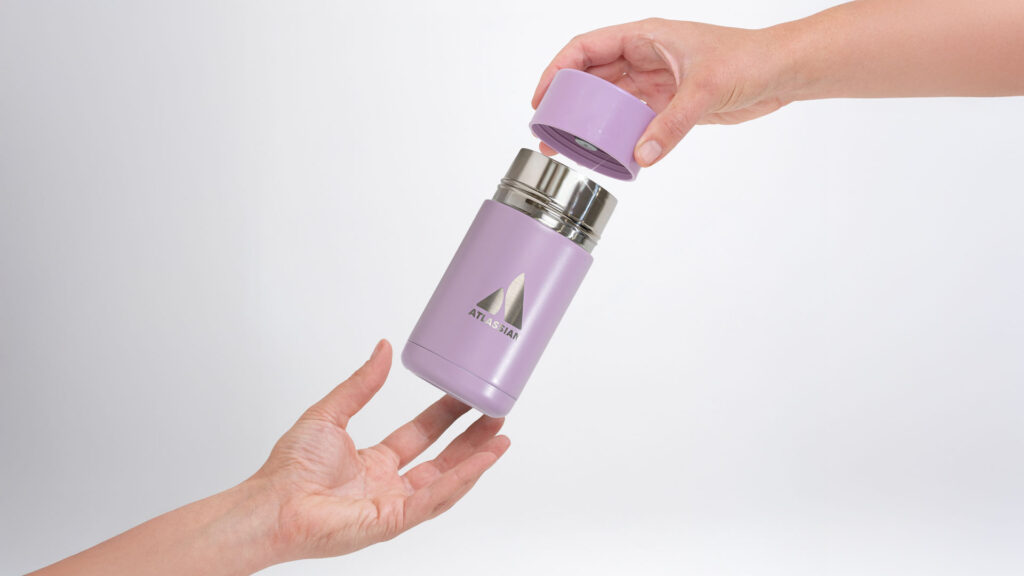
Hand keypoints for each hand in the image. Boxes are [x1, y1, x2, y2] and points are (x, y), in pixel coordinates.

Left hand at [253, 339, 509, 560]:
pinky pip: (435, 499)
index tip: (466, 395)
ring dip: (477, 460)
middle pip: (443, 458)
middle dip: (472, 437)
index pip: (421, 436)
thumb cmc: (290, 469)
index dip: (447, 416)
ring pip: (447, 481)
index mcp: (374, 462)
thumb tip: (383, 349)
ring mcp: (395, 505)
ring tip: (501, 438)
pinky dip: (461, 479)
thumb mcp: (330, 413)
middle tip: (496, 413)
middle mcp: (388, 485)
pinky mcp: (395, 521)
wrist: (274, 504)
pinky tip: (481, 460)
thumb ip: (361, 384)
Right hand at [533, 18, 788, 166]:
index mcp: (645, 37)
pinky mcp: (666, 104)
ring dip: (586, 122)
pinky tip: (603, 151)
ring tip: (565, 145)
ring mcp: (653, 81)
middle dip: (565, 102)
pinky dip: (614, 134)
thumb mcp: (706, 89)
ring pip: (607, 100)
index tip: (542, 97)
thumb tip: (641, 155)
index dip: (558, 70)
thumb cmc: (748, 59)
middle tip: (547, 129)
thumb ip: (671, 124)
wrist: (780, 72)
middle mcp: (644, 57)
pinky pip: (630, 119)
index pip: (586, 48)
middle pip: (590, 76)